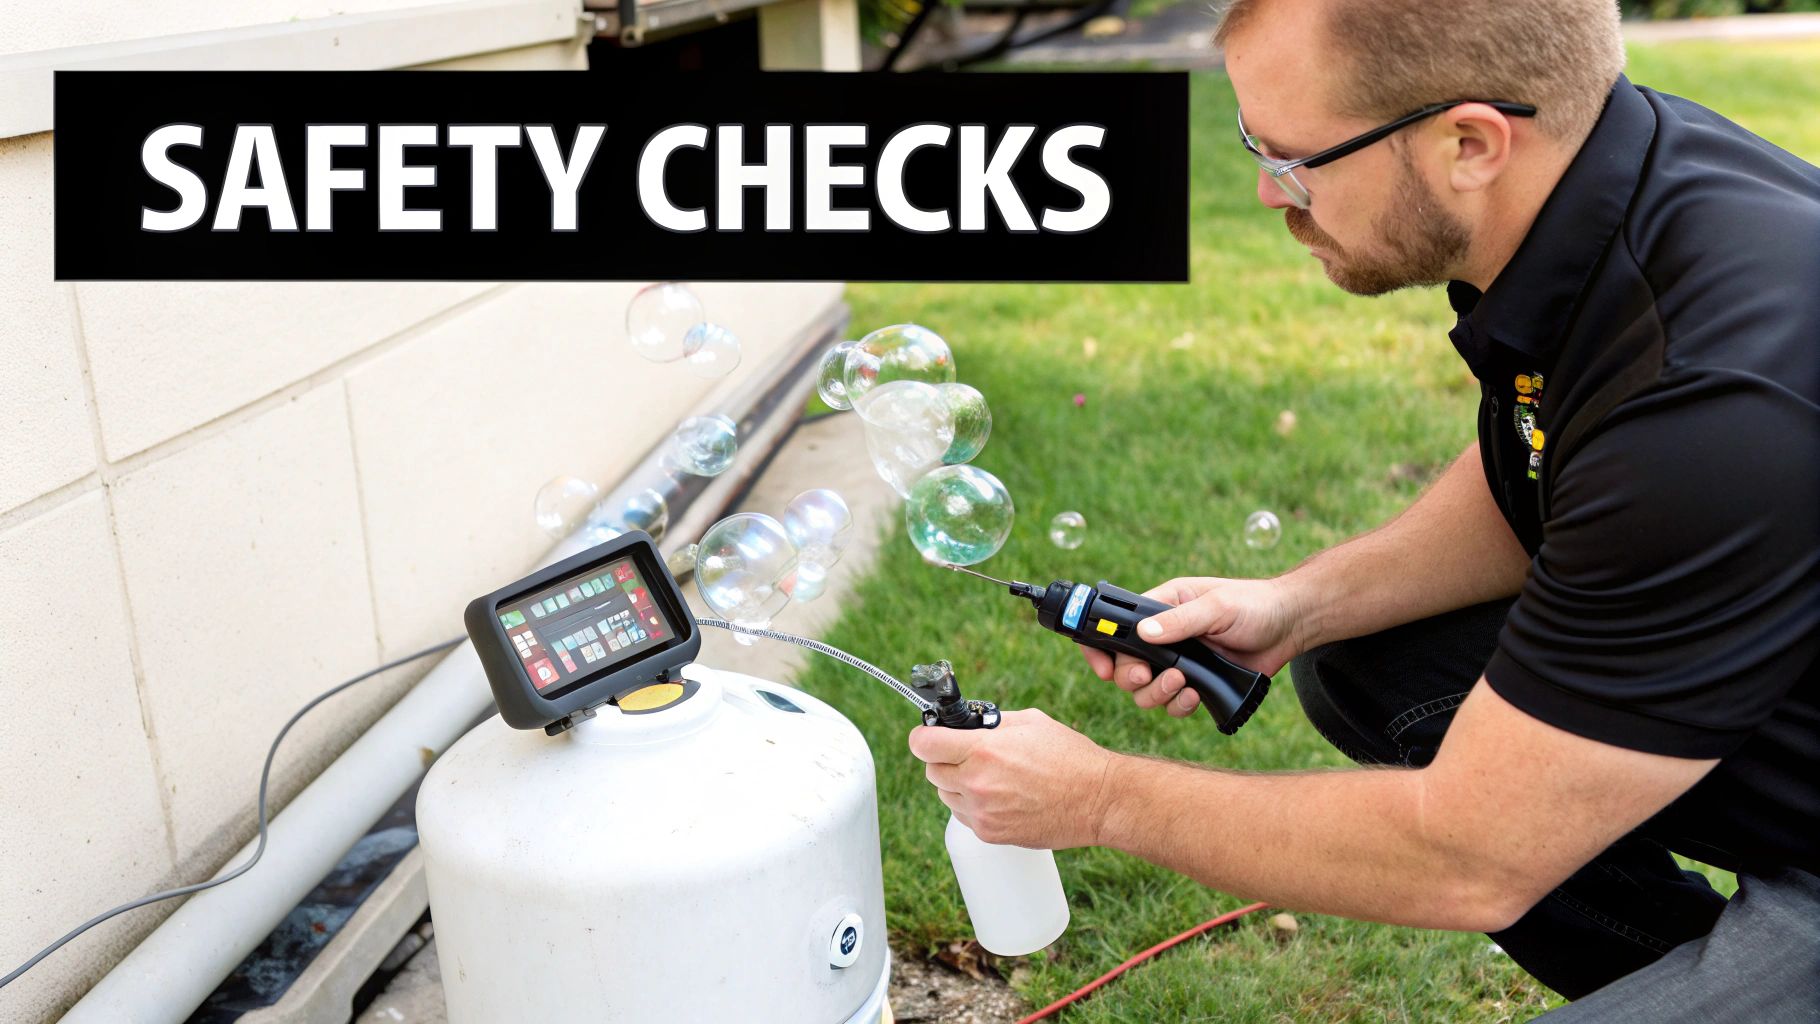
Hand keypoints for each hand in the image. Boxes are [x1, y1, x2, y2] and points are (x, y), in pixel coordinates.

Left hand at [907, 708, 1118, 848]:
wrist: (1097, 800)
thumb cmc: (1069, 757)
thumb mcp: (1030, 723)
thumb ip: (991, 722)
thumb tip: (965, 723)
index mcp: (983, 751)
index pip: (923, 744)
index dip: (924, 736)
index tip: (929, 735)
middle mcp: (976, 784)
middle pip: (932, 771)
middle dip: (944, 758)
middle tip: (966, 753)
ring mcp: (982, 813)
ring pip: (945, 795)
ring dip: (957, 784)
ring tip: (988, 776)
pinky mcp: (990, 834)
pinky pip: (964, 816)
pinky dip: (973, 805)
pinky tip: (998, 795)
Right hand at [1081, 576, 1303, 716]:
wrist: (1292, 625)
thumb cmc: (1255, 605)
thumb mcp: (1217, 607)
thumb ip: (1181, 620)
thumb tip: (1143, 633)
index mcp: (1162, 607)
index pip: (1117, 627)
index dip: (1102, 648)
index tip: (1103, 668)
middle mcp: (1166, 636)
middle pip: (1126, 666)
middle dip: (1131, 678)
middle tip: (1147, 679)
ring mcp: (1180, 662)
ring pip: (1146, 690)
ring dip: (1156, 694)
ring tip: (1182, 685)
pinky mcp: (1197, 683)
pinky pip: (1173, 703)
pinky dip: (1178, 705)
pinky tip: (1195, 697)